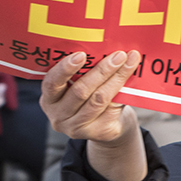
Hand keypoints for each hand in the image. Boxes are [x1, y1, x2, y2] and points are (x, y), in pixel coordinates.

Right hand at [41, 50, 147, 180]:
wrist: (105, 126)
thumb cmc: (89, 96)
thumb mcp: (78, 85)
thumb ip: (83, 72)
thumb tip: (105, 47)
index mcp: (49, 99)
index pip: (52, 83)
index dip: (65, 69)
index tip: (81, 54)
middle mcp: (59, 116)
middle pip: (81, 91)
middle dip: (101, 70)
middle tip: (118, 55)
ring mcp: (77, 127)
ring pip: (99, 99)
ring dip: (117, 79)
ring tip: (129, 62)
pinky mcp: (98, 133)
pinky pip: (112, 109)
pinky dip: (123, 92)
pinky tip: (132, 79)